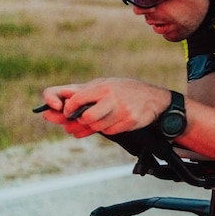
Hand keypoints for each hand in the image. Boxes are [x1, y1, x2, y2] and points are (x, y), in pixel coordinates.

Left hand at [40, 78, 171, 137]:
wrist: (154, 98)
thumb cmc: (125, 90)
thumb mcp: (106, 84)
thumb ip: (84, 91)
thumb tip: (61, 95)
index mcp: (103, 87)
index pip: (77, 100)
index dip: (69, 109)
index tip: (67, 112)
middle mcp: (112, 98)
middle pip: (87, 118)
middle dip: (83, 121)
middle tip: (85, 119)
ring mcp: (122, 111)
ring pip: (98, 126)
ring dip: (96, 125)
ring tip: (102, 118)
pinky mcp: (130, 121)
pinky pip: (110, 131)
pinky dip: (109, 128)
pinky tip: (115, 121)